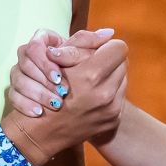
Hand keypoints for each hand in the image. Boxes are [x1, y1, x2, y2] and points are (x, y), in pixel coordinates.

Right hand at [3, 32, 125, 158]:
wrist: (42, 132)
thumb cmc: (44, 89)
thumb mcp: (57, 61)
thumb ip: (82, 42)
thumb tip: (109, 33)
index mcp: (90, 75)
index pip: (118, 48)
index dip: (106, 47)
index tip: (97, 51)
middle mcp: (105, 94)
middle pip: (123, 63)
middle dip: (109, 61)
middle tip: (94, 64)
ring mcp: (111, 110)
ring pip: (123, 79)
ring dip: (110, 76)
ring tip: (92, 80)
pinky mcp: (113, 121)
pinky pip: (120, 97)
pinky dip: (109, 92)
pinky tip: (92, 95)